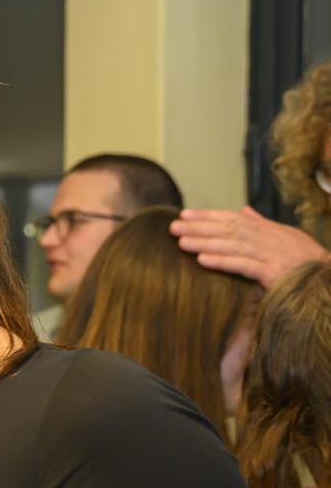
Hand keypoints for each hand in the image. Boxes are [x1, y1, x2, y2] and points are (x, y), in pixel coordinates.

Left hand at [170, 206, 327, 287]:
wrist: (328, 277)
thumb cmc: (305, 258)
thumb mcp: (285, 235)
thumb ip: (262, 223)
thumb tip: (243, 210)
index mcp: (266, 229)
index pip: (231, 218)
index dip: (207, 215)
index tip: (184, 214)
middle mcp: (266, 238)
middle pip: (227, 229)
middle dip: (199, 227)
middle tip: (172, 226)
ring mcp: (269, 254)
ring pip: (231, 245)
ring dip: (205, 242)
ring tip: (181, 242)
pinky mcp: (272, 272)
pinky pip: (243, 265)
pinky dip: (223, 261)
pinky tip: (203, 260)